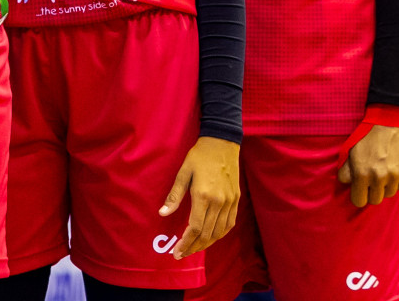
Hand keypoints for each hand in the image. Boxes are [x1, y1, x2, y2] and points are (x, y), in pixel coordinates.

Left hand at [158, 136, 239, 259]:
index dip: (185, 243)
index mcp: (203, 196)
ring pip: (219, 232)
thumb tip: (162, 213)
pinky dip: (220, 234)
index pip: (194, 228)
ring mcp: (229, 202)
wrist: (222, 142)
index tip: (177, 252)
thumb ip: (174, 195)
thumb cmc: (199, 156)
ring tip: (194, 249)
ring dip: (206, 244)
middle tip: (182, 254)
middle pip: (206, 234)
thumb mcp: (183, 172)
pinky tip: (211, 237)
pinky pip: (229, 224)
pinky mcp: (236, 199)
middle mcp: (218, 202)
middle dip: (193, 247)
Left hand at [338, 124, 398, 206]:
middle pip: (375, 200)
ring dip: (386, 186)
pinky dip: (398, 180)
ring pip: (389, 193)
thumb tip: (346, 183)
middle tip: (372, 179)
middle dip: (372, 192)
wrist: (391, 119)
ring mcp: (396, 175)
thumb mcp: (350, 150)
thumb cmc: (367, 135)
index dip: (359, 195)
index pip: (359, 201)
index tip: (360, 189)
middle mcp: (380, 177)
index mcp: (362, 173)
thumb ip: (346, 170)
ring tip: (383, 170)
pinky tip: (394, 166)